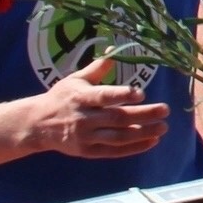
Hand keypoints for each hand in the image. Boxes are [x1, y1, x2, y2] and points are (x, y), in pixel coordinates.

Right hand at [27, 58, 169, 159]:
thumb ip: (97, 68)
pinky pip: (114, 152)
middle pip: (117, 118)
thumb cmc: (61, 97)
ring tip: (163, 128)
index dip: (122, 95)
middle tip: (165, 110)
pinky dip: (134, 148)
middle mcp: (83, 118)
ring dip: (143, 133)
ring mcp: (86, 137)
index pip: (103, 96)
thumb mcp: (75, 80)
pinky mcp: (88, 151)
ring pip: (118, 137)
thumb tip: (114, 50)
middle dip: (143, 114)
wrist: (38, 124)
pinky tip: (151, 141)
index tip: (141, 93)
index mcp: (81, 97)